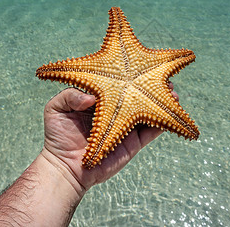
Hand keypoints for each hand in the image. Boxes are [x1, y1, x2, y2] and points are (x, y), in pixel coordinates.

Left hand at [40, 83, 179, 190]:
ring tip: (173, 91)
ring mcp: (125, 125)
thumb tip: (93, 97)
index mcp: (100, 99)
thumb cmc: (57, 135)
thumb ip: (70, 95)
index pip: (116, 82)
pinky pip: (151, 131)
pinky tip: (172, 112)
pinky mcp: (132, 142)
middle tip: (165, 76)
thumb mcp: (55, 108)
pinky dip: (163, 122)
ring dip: (163, 101)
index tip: (141, 62)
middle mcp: (115, 109)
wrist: (65, 167)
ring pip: (148, 110)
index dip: (129, 73)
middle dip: (152, 84)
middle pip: (137, 93)